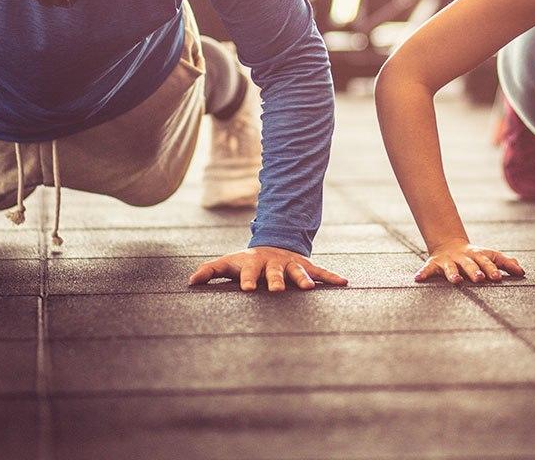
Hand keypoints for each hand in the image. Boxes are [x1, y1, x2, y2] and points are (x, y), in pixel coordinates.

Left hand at [188, 246, 348, 291]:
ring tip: (308, 289)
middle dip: (276, 281)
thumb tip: (190, 281)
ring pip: (298, 273)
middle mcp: (274, 263)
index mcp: (254, 263)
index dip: (248, 279)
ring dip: (303, 280)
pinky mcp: (306, 267)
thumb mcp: (228, 264)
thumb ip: (210, 271)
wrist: (273, 244)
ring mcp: (291, 265)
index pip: (249, 272)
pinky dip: (331, 277)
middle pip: (274, 273)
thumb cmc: (247, 261)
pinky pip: (320, 272)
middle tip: (276, 290)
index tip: (246, 289)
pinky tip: (344, 283)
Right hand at [416, 239, 524, 284]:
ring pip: (451, 267)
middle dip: (475, 271)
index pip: (488, 260)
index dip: (493, 268)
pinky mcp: (434, 263)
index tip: (498, 278)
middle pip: (470, 264)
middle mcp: (464, 257)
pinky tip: (418, 279)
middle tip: (480, 279)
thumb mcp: (490, 256)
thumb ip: (505, 263)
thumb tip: (522, 272)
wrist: (449, 244)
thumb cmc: (475, 256)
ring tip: (455, 281)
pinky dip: (423, 273)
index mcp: (479, 255)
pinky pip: (427, 268)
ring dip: (453, 274)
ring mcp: (449, 260)